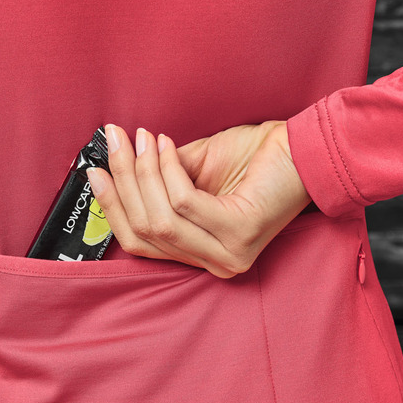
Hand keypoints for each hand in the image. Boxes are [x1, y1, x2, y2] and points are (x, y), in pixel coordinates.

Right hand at [86, 122, 311, 277]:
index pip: (141, 241)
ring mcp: (228, 253)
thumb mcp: (196, 169)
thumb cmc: (257, 159)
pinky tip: (167, 146)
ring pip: (161, 219)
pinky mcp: (239, 234)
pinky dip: (168, 170)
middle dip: (124, 182)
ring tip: (142, 140)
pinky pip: (184, 202)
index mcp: (202, 253)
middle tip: (115, 143)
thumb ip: (160, 178)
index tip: (95, 171)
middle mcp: (215, 262)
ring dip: (143, 173)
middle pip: (146, 230)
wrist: (306, 149)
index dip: (113, 206)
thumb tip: (117, 165)